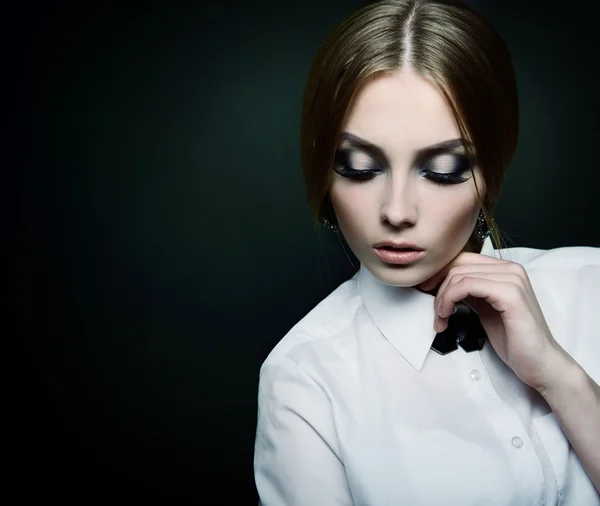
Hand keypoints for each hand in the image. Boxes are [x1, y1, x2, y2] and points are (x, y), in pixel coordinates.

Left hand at [418, 252, 564, 391]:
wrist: (539, 362)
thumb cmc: (513, 339)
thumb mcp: (484, 307)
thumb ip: (469, 291)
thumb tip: (440, 282)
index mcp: (505, 269)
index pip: (462, 258)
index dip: (439, 272)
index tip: (425, 290)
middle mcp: (510, 268)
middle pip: (458, 264)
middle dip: (437, 286)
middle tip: (433, 309)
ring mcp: (512, 279)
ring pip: (458, 275)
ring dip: (441, 298)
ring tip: (441, 319)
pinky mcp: (510, 293)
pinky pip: (466, 286)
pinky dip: (449, 300)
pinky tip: (446, 317)